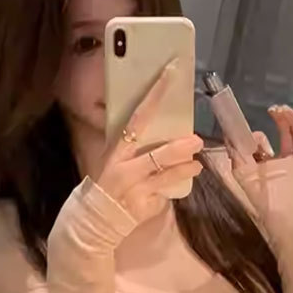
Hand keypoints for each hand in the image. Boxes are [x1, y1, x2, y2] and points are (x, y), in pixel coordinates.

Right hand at [97, 60, 202, 222]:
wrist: (95, 218)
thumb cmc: (108, 181)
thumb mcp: (114, 158)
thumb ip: (133, 144)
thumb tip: (158, 122)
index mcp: (117, 150)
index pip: (138, 117)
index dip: (155, 95)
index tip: (171, 74)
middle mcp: (125, 169)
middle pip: (157, 154)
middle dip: (179, 148)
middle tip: (197, 141)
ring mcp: (136, 190)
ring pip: (168, 176)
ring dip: (186, 168)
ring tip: (197, 164)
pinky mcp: (146, 206)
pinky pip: (165, 194)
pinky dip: (172, 188)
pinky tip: (173, 187)